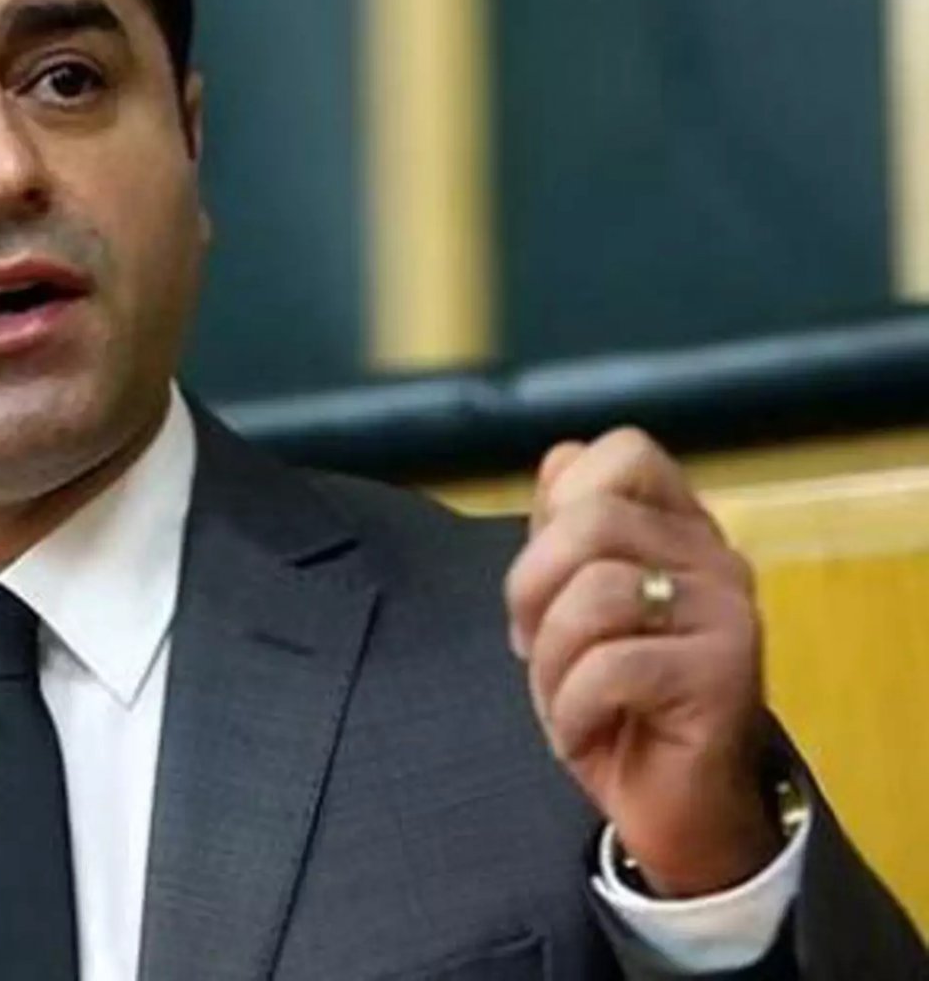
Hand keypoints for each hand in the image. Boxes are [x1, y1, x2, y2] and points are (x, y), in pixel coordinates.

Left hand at [505, 428, 780, 896]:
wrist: (678, 807)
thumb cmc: (618, 704)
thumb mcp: (570, 609)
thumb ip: (565, 534)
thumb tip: (559, 458)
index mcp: (678, 529)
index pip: (625, 453)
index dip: (560, 504)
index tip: (546, 579)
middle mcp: (714, 558)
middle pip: (593, 518)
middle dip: (532, 587)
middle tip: (531, 645)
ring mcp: (727, 614)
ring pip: (596, 591)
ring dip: (549, 658)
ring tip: (563, 698)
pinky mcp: (725, 675)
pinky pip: (613, 666)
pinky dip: (573, 707)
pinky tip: (583, 732)